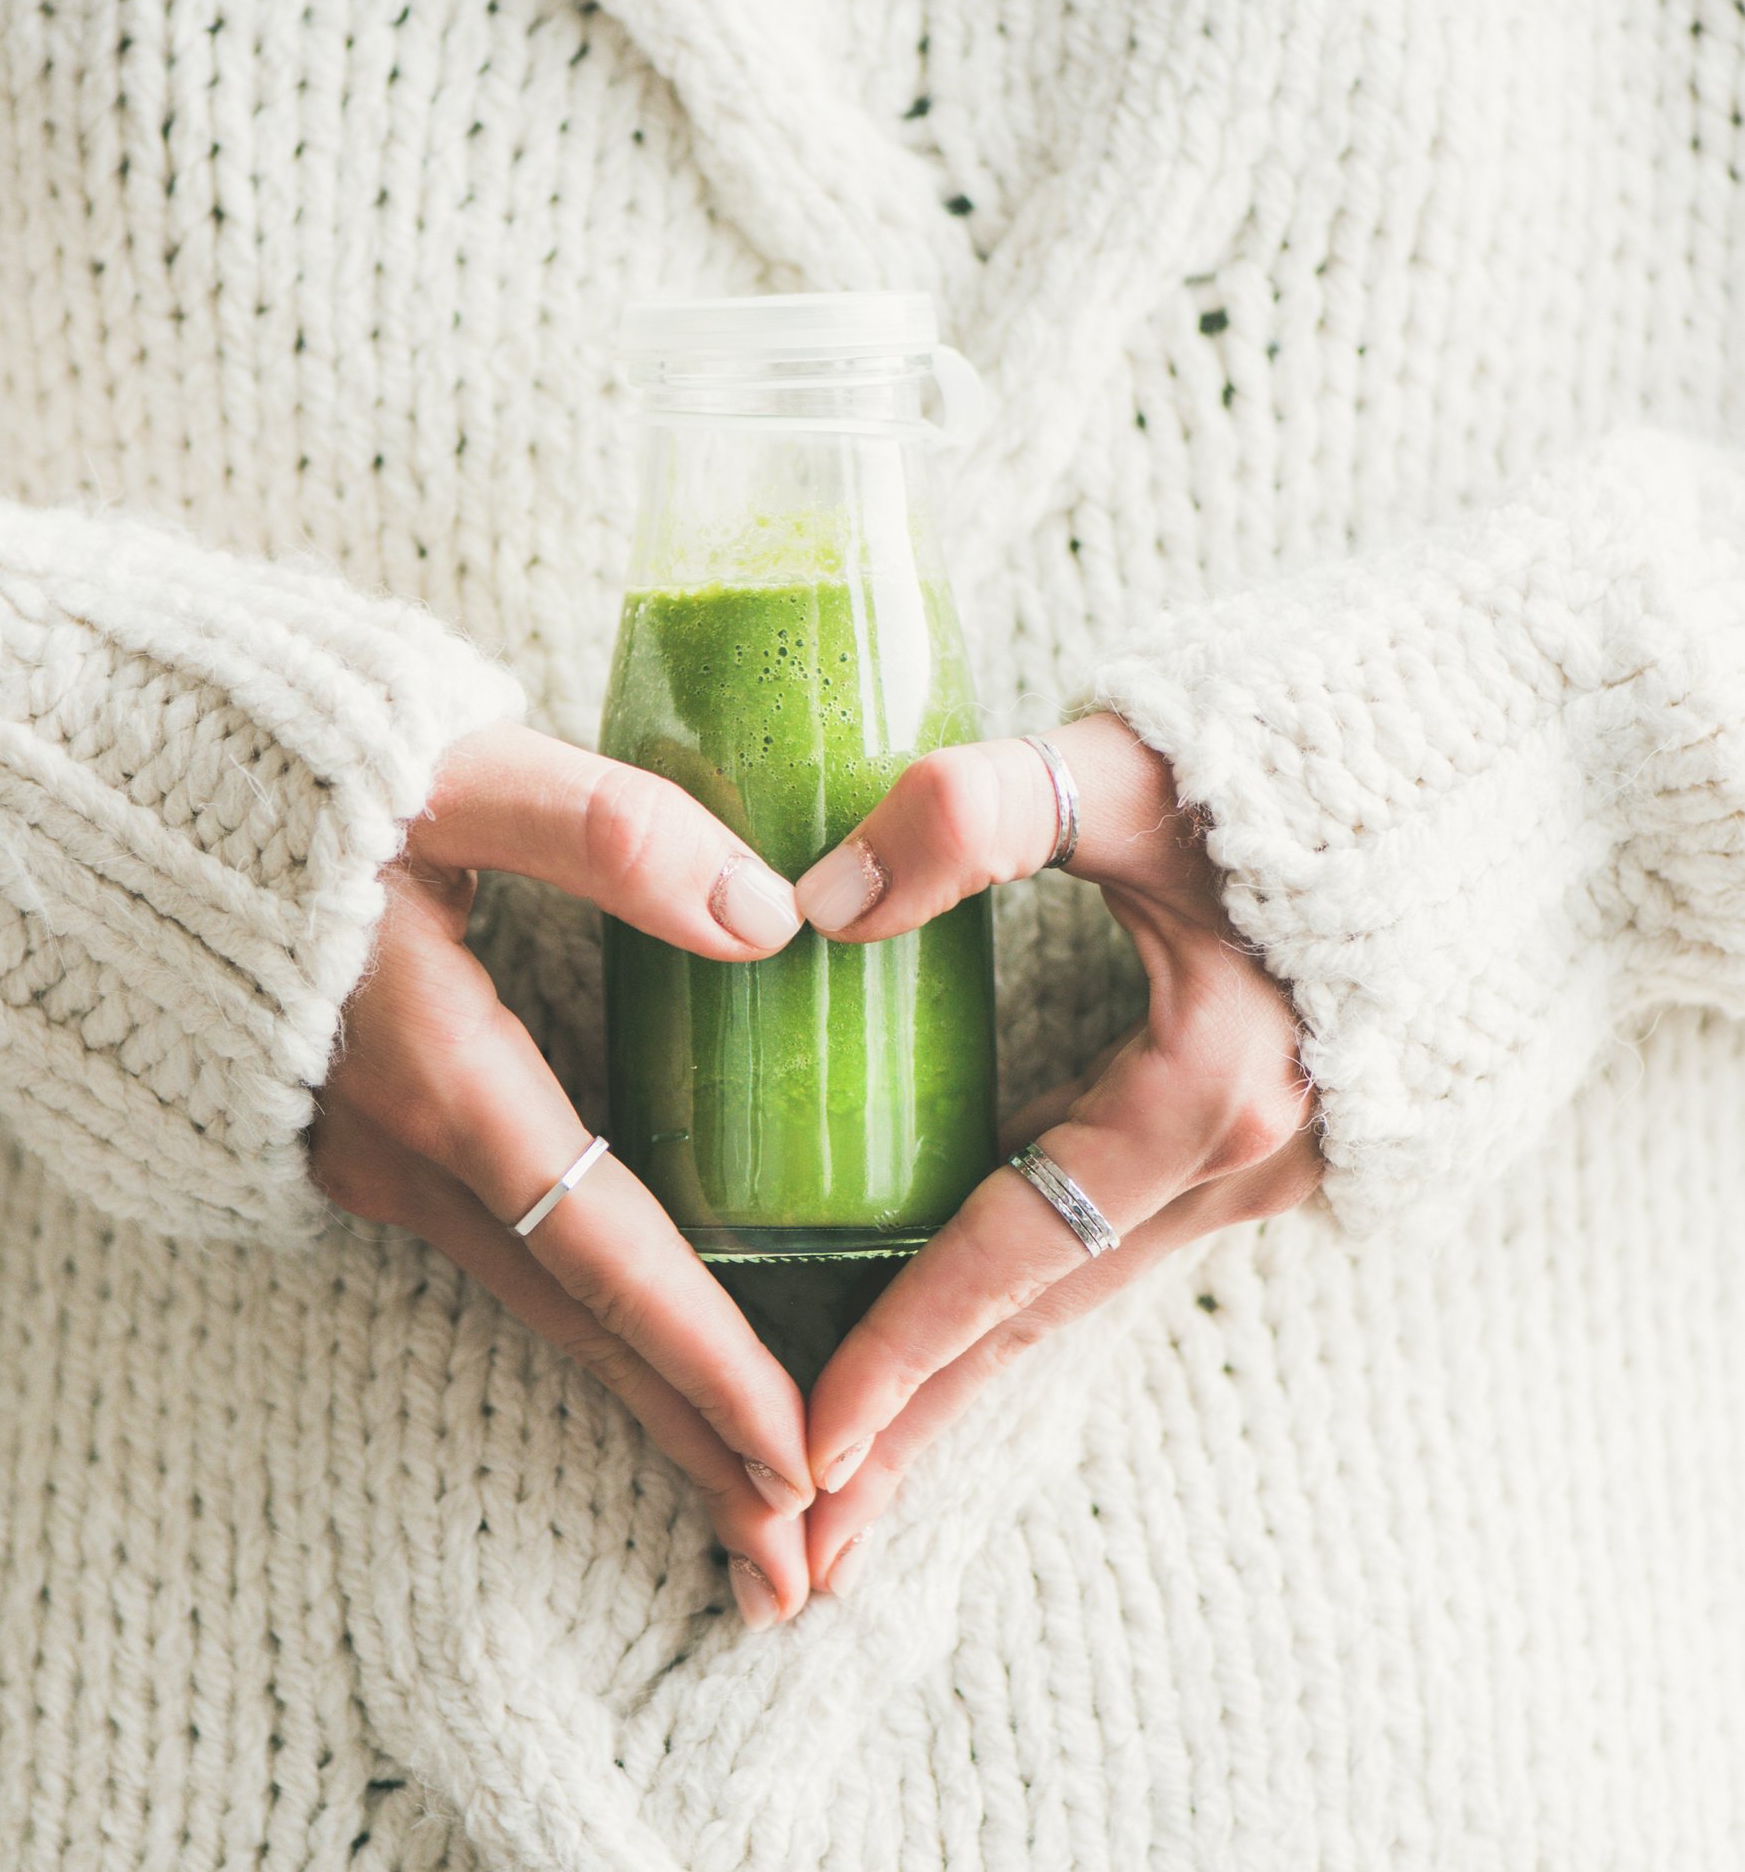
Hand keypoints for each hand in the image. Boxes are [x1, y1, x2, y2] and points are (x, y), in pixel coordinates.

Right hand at [309, 720, 816, 1626]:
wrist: (94, 812)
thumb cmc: (280, 781)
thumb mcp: (450, 777)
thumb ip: (608, 836)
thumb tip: (768, 919)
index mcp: (444, 1078)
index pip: (605, 1253)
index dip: (703, 1359)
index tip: (795, 1463)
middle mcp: (406, 1154)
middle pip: (579, 1324)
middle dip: (690, 1441)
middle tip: (792, 1569)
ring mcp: (370, 1161)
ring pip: (538, 1303)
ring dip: (642, 1399)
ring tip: (736, 1498)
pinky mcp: (359, 1143)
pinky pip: (498, 1260)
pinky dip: (586, 1328)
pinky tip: (634, 1354)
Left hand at [790, 716, 1320, 1596]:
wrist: (1504, 773)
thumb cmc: (1315, 763)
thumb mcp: (1134, 772)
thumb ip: (972, 813)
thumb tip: (819, 901)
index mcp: (1203, 1095)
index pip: (1009, 1258)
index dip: (899, 1352)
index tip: (801, 1448)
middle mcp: (1239, 1164)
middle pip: (1038, 1321)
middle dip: (920, 1426)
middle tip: (806, 1541)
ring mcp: (1264, 1164)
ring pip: (1080, 1292)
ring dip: (972, 1375)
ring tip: (870, 1461)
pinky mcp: (1265, 1141)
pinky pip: (1119, 1245)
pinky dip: (1032, 1301)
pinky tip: (972, 1317)